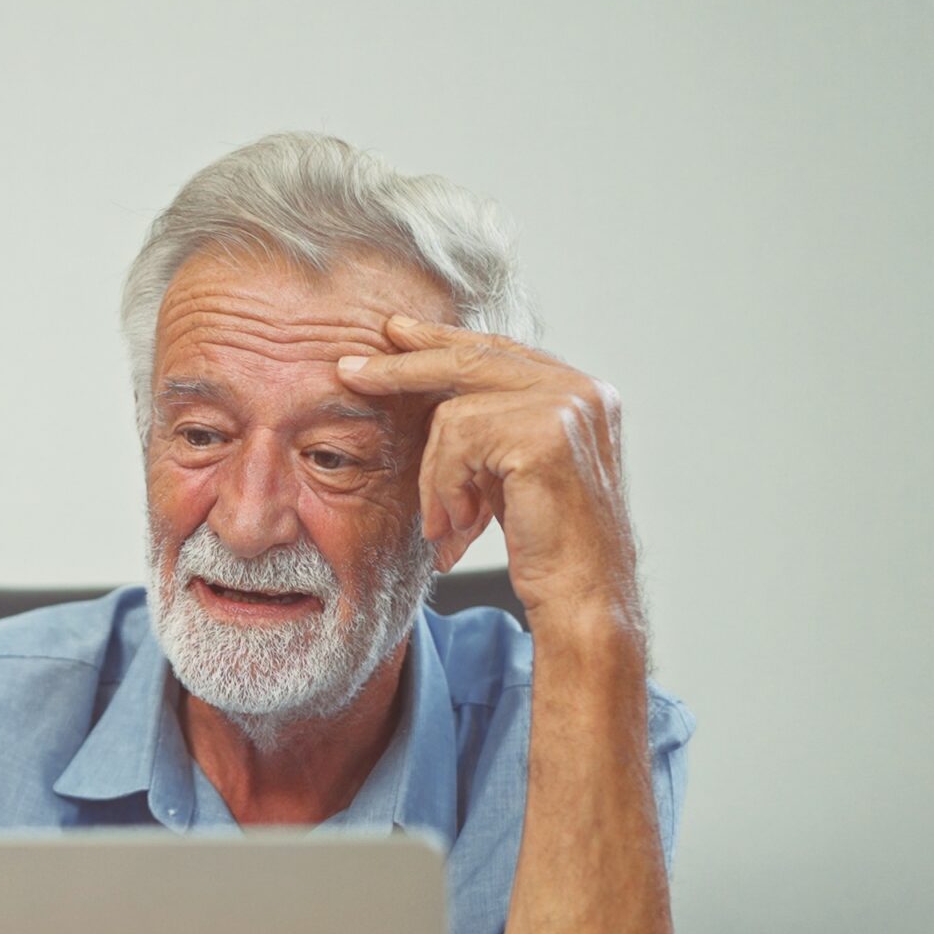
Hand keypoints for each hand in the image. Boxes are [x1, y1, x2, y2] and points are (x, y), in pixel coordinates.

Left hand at [336, 314, 639, 636]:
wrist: (582, 598)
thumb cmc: (547, 549)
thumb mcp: (510, 476)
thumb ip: (487, 433)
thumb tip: (429, 402)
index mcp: (581, 394)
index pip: (499, 352)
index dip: (443, 342)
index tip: (397, 335)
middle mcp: (583, 390)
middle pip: (472, 358)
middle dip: (404, 366)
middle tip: (351, 370)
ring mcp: (568, 406)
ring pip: (453, 414)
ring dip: (435, 477)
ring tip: (447, 524)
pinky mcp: (544, 434)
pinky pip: (457, 439)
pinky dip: (445, 487)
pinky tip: (463, 525)